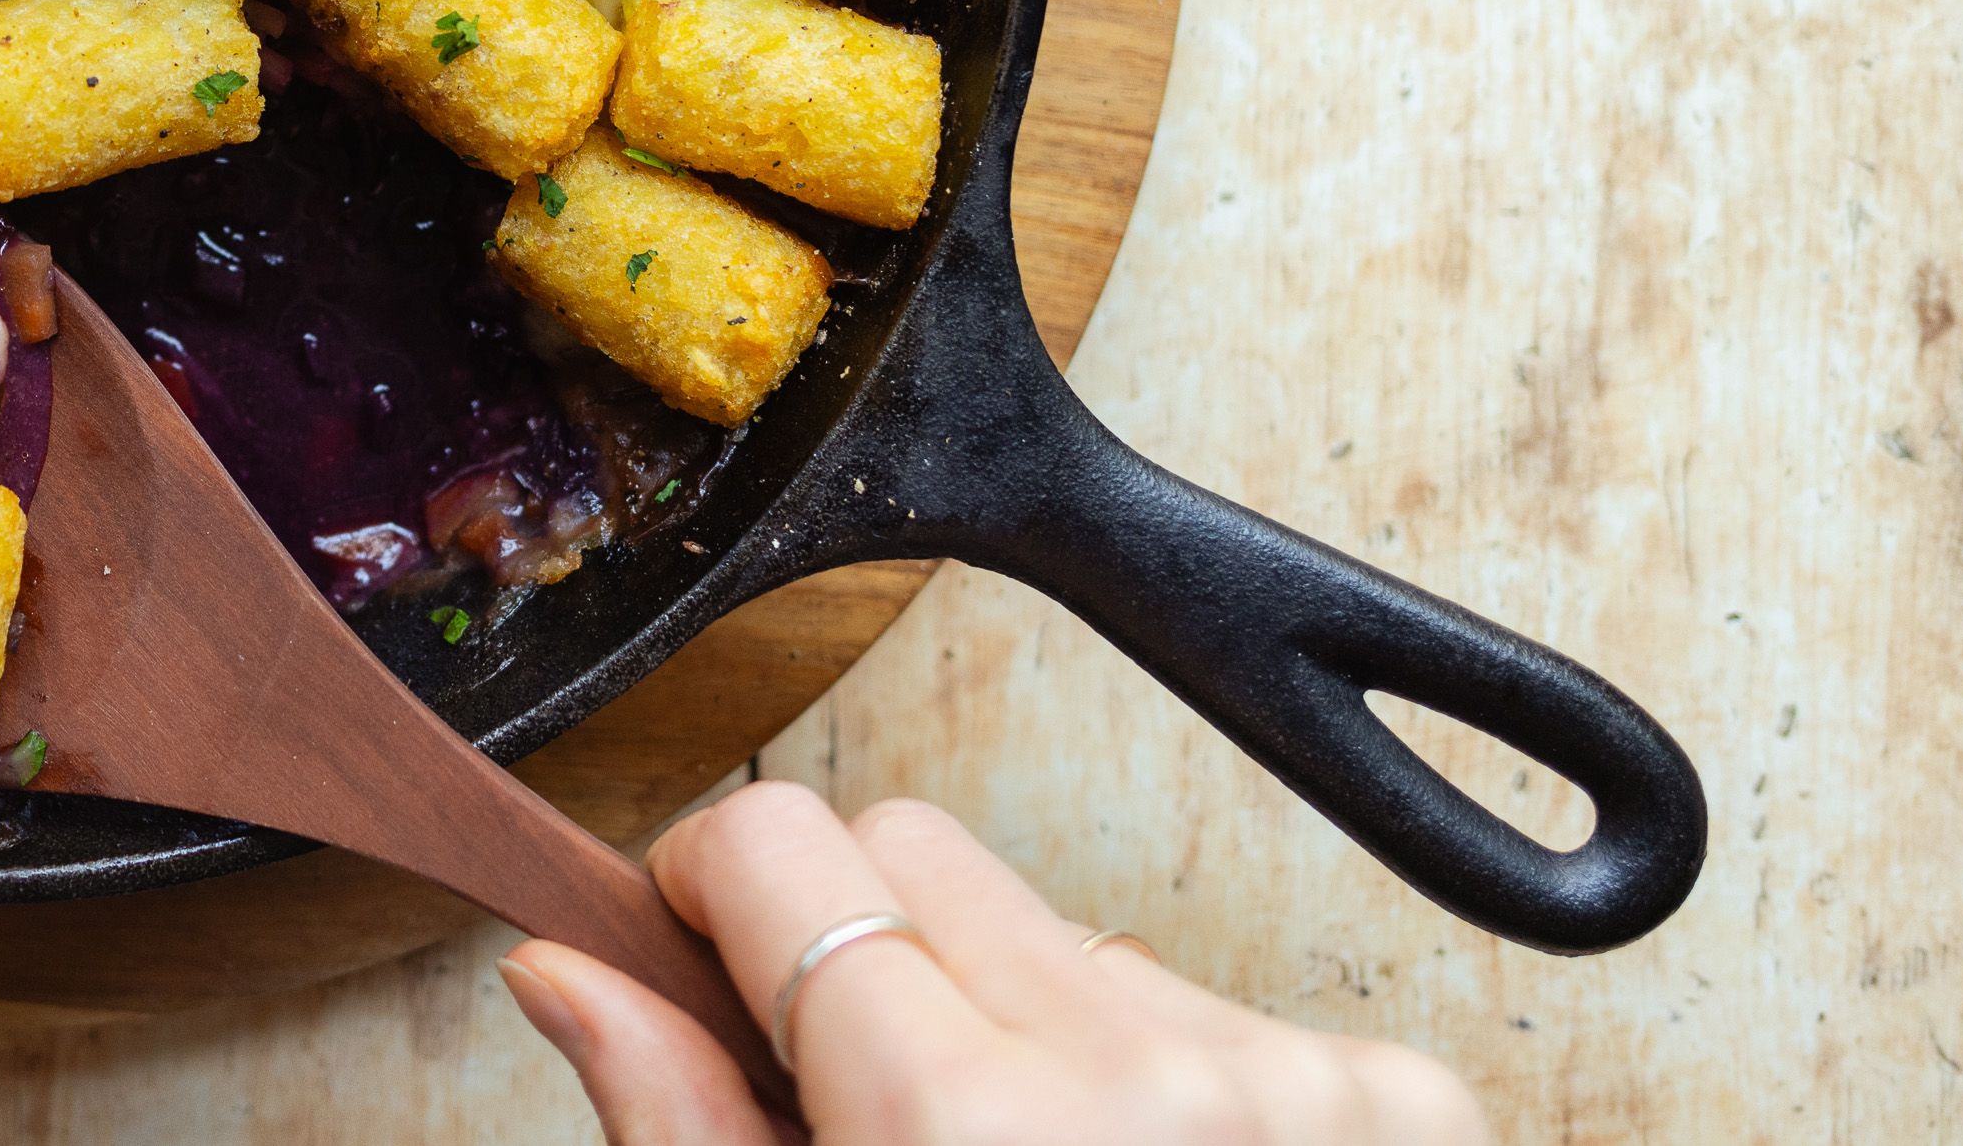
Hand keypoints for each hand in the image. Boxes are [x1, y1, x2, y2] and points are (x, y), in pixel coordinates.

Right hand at [502, 783, 1488, 1144]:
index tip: (711, 963)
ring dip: (1014, 1025)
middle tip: (854, 1099)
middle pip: (916, 852)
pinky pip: (1199, 1006)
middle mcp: (1137, 1082)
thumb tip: (568, 973)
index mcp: (966, 1138)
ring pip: (1059, 931)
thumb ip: (682, 1130)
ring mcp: (1284, 1082)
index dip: (716, 893)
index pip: (785, 846)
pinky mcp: (1395, 1097)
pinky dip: (1151, 1084)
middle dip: (855, 946)